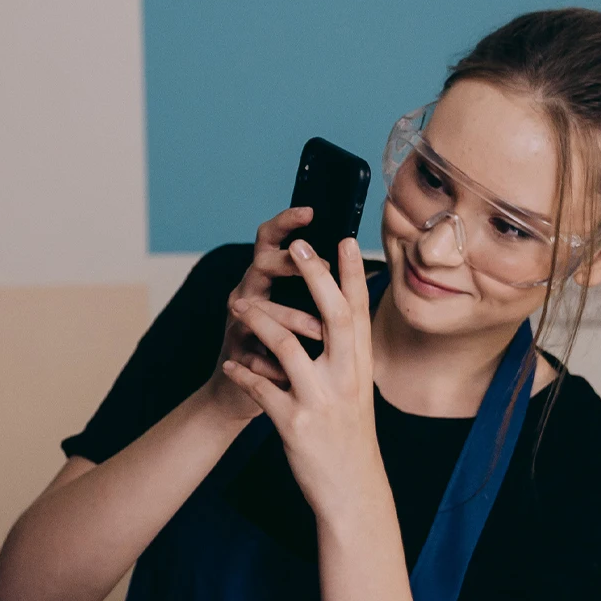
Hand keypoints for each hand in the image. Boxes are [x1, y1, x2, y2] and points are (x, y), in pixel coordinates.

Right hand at [202, 207, 325, 420]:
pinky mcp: (232, 352)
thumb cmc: (283, 347)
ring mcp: (236, 320)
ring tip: (318, 331)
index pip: (273, 239)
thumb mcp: (303, 312)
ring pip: (257, 308)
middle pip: (261, 261)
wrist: (244, 390)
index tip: (311, 210)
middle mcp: (249, 291)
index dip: (286, 221)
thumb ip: (322, 290)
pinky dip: (271, 361)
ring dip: (290, 318)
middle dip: (290, 262)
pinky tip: (288, 371)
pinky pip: (249, 350)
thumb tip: (367, 264)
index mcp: (268, 277)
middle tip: (318, 265)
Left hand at [221, 237, 382, 519]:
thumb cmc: (349, 434)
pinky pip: (262, 388)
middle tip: (297, 247)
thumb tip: (348, 313)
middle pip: (333, 316)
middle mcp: (347, 377)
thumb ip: (350, 353)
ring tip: (238, 303)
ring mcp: (321, 399)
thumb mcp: (358, 391)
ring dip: (260, 319)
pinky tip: (231, 364)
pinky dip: (243, 373)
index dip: (353, 273)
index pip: (359, 311)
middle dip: (315, 277)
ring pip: (288, 347)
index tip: (345, 239)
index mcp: (361, 366)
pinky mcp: (295, 423)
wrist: (351, 489)